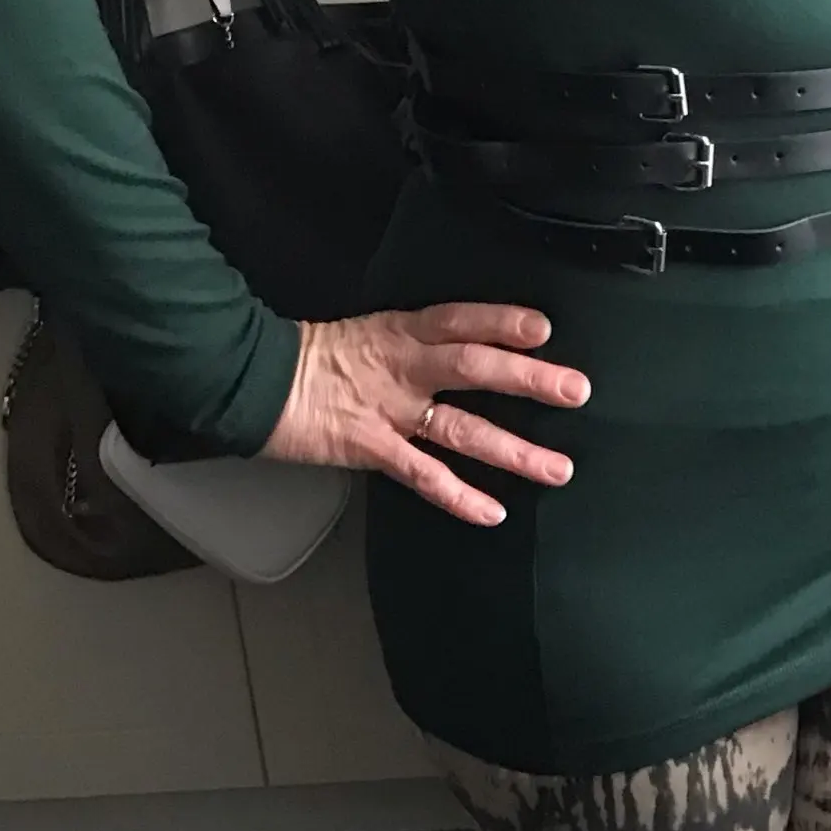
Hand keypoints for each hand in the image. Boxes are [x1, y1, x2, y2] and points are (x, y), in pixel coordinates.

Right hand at [261, 304, 590, 527]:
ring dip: (514, 449)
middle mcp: (403, 366)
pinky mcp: (370, 447)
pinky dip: (458, 494)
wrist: (255, 381)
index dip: (502, 322)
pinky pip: (422, 474)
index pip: (460, 320)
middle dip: (528, 379)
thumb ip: (419, 344)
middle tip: (576, 391)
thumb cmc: (314, 358)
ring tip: (557, 468)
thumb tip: (470, 350)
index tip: (544, 329)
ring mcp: (389, 409)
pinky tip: (492, 511)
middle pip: (474, 367)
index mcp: (402, 331)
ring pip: (461, 427)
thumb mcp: (372, 333)